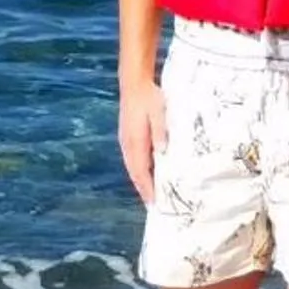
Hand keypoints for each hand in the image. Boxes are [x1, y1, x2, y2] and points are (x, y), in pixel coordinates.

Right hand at [118, 79, 165, 202]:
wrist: (134, 83)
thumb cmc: (150, 97)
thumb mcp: (160, 112)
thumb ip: (161, 132)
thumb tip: (162, 151)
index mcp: (135, 141)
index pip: (141, 172)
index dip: (147, 188)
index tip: (154, 203)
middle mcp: (128, 144)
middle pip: (135, 173)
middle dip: (144, 189)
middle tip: (154, 204)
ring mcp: (125, 141)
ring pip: (133, 167)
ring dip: (141, 181)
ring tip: (151, 193)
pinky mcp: (127, 137)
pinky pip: (133, 159)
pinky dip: (139, 170)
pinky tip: (147, 173)